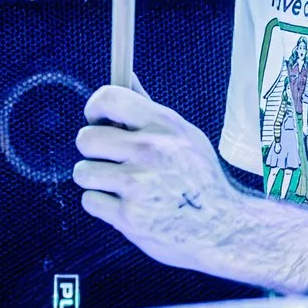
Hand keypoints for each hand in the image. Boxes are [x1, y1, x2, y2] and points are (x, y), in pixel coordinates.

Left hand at [72, 84, 243, 274]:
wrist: (224, 229)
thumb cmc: (202, 182)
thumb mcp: (187, 137)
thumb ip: (150, 110)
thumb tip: (127, 77)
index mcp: (164, 125)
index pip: (109, 98)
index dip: (94, 110)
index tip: (97, 122)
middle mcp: (150, 150)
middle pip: (86, 139)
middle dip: (92, 152)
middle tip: (110, 161)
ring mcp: (138, 184)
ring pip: (83, 172)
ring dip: (96, 181)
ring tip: (120, 187)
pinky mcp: (129, 216)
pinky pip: (90, 201)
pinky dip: (102, 206)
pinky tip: (126, 207)